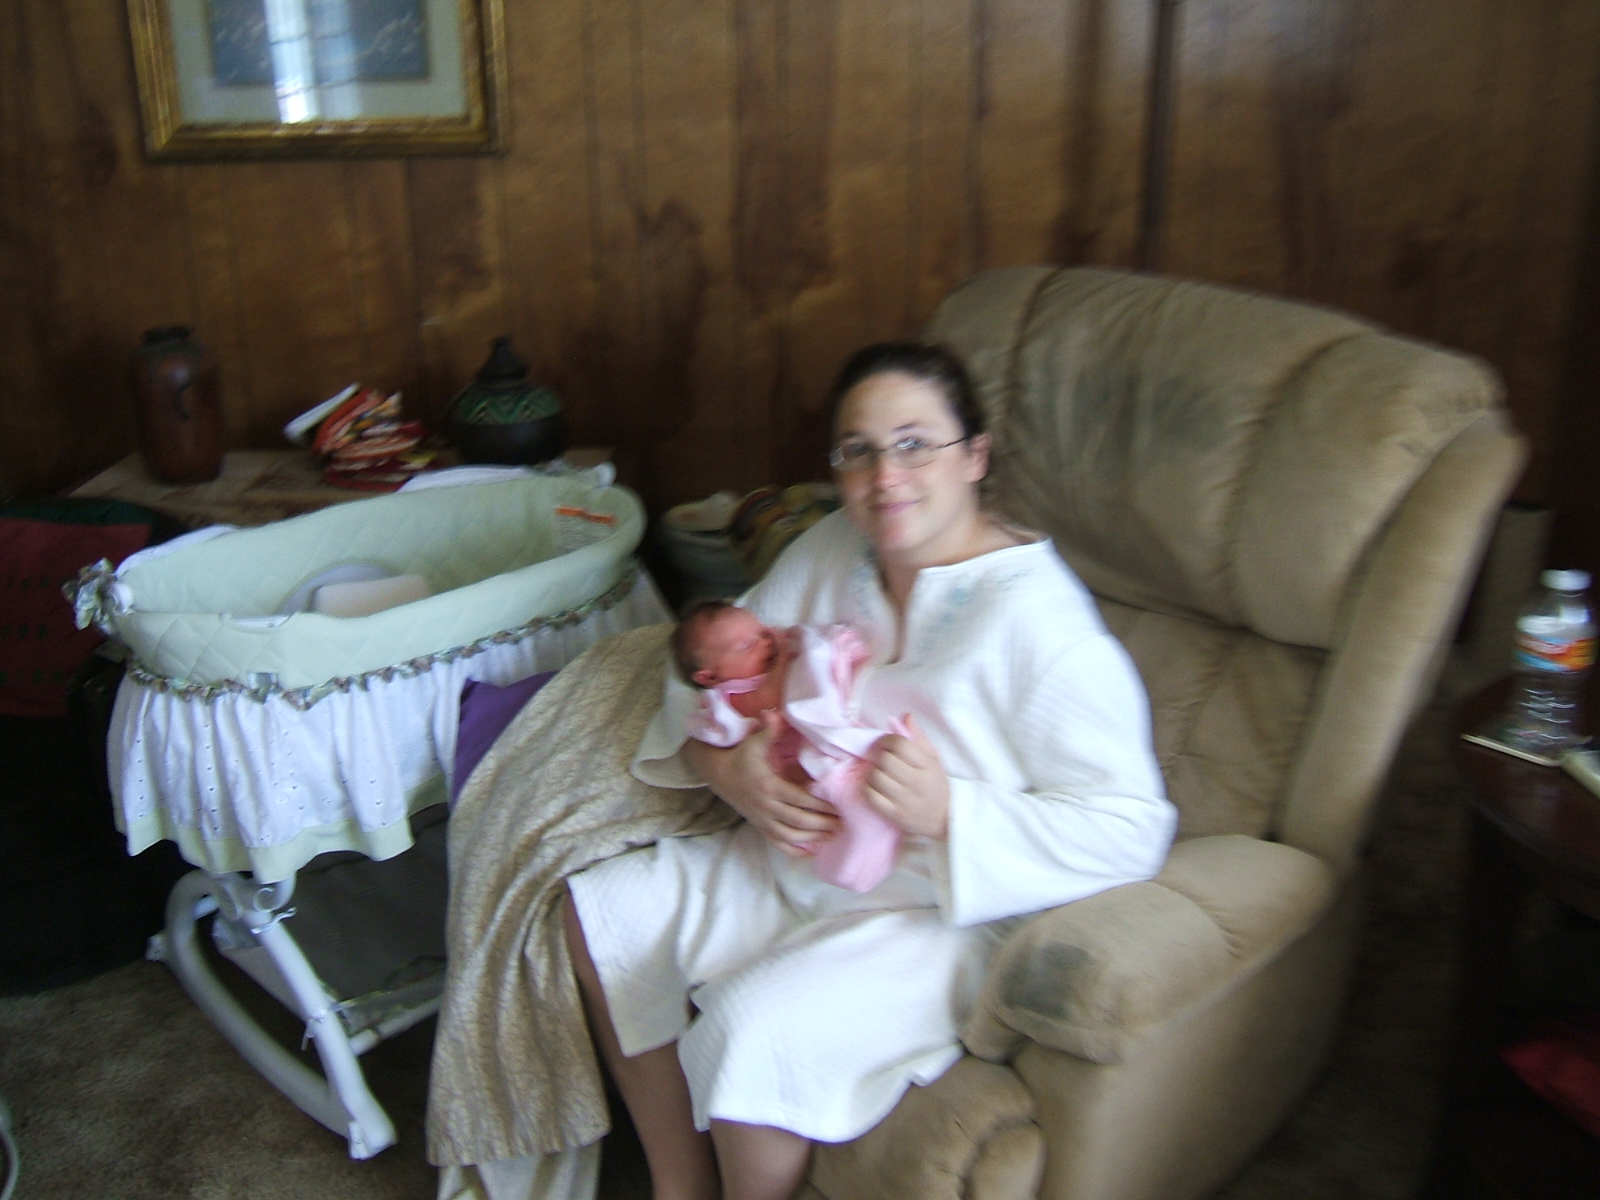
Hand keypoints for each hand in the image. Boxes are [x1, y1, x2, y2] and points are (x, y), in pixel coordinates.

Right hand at [686, 711, 839, 855]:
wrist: (719, 774)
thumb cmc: (741, 757)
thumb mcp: (753, 742)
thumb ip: (768, 731)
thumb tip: (775, 714)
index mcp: (768, 786)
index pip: (798, 799)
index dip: (819, 805)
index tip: (837, 807)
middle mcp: (765, 806)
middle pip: (797, 820)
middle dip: (821, 824)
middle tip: (842, 823)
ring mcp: (762, 819)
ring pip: (789, 835)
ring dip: (812, 838)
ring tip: (832, 835)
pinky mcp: (759, 826)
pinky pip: (777, 843)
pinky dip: (794, 850)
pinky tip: (811, 851)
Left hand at [864, 714, 949, 839]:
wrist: (944, 819)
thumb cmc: (936, 785)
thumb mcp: (933, 759)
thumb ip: (919, 737)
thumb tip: (905, 716)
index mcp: (928, 766)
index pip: (900, 745)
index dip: (888, 740)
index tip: (887, 743)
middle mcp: (917, 783)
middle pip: (885, 760)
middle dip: (880, 756)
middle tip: (884, 759)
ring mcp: (905, 801)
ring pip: (876, 777)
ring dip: (874, 771)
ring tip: (881, 773)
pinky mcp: (894, 815)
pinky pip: (871, 796)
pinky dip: (869, 788)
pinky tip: (876, 786)